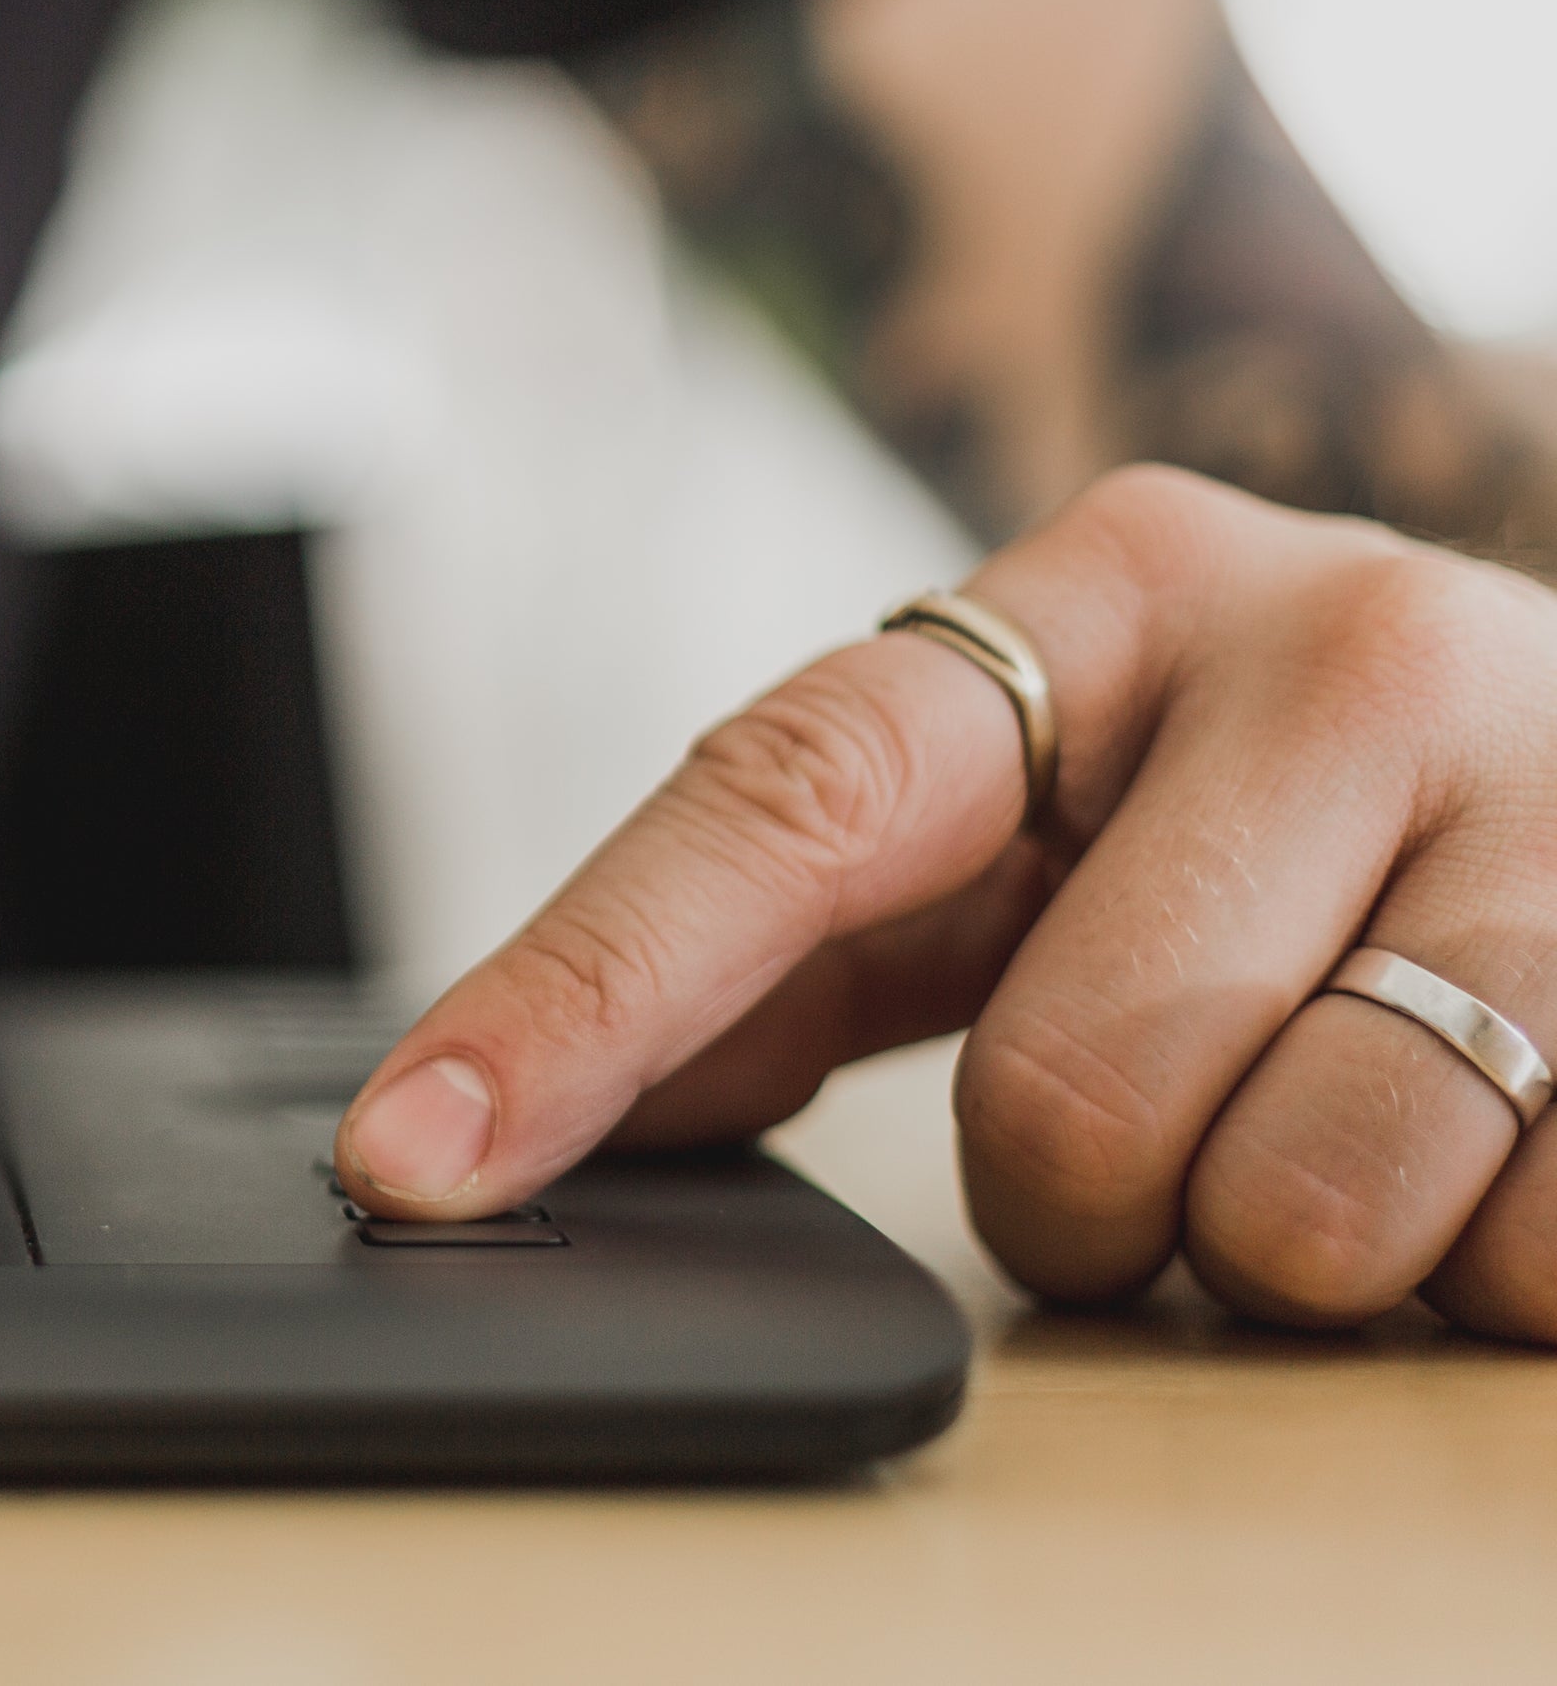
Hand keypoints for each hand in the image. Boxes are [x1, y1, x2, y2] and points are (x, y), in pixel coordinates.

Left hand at [333, 465, 1556, 1340]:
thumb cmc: (1300, 800)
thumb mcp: (1059, 807)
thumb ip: (807, 937)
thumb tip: (528, 1108)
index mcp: (1096, 592)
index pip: (774, 808)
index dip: (579, 1000)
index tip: (410, 1154)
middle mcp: (1323, 634)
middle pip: (1058, 1095)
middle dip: (1087, 1197)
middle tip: (1182, 1109)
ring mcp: (1547, 782)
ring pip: (1296, 1210)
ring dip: (1290, 1246)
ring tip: (1353, 1111)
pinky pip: (1524, 1259)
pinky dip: (1490, 1261)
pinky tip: (1517, 1139)